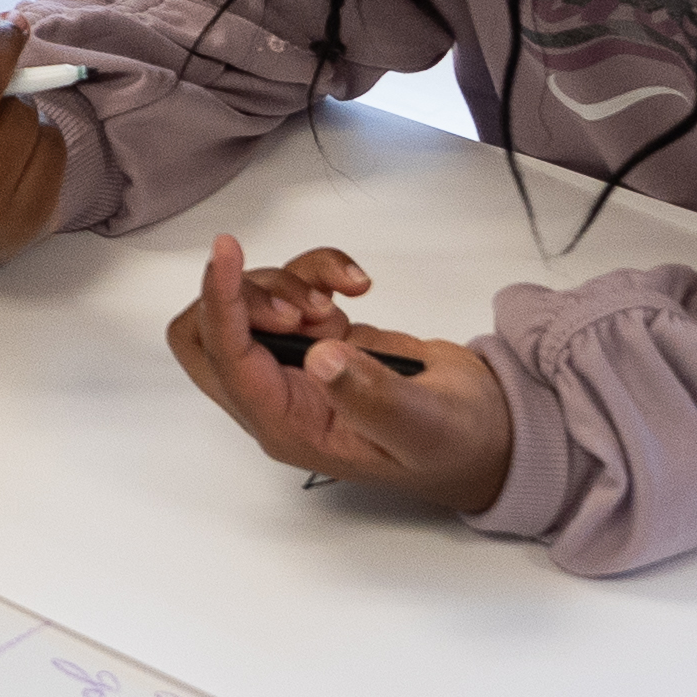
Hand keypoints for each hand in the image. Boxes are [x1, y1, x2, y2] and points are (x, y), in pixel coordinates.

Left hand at [162, 234, 515, 512]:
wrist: (489, 431)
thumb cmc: (454, 445)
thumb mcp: (422, 427)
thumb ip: (372, 396)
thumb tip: (319, 359)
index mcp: (286, 425)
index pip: (226, 358)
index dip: (220, 303)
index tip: (228, 252)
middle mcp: (278, 394)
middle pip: (207, 332)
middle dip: (243, 296)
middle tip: (308, 304)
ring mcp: (295, 362)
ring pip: (248, 301)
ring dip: (292, 282)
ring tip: (341, 303)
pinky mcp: (319, 335)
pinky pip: (294, 285)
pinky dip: (321, 271)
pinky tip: (357, 287)